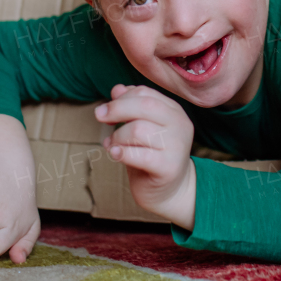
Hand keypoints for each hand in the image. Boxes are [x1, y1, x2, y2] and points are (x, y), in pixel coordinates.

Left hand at [97, 84, 195, 228]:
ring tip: (113, 145)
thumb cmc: (152, 156)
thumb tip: (117, 89)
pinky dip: (121, 153)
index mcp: (175, 112)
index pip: (146, 94)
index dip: (122, 98)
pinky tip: (115, 154)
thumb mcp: (143, 127)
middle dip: (116, 109)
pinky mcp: (168, 168)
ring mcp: (177, 146)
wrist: (170, 192)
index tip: (106, 108)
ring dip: (117, 137)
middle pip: (144, 106)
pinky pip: (138, 155)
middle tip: (100, 116)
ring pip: (138, 129)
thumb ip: (132, 107)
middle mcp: (180, 125)